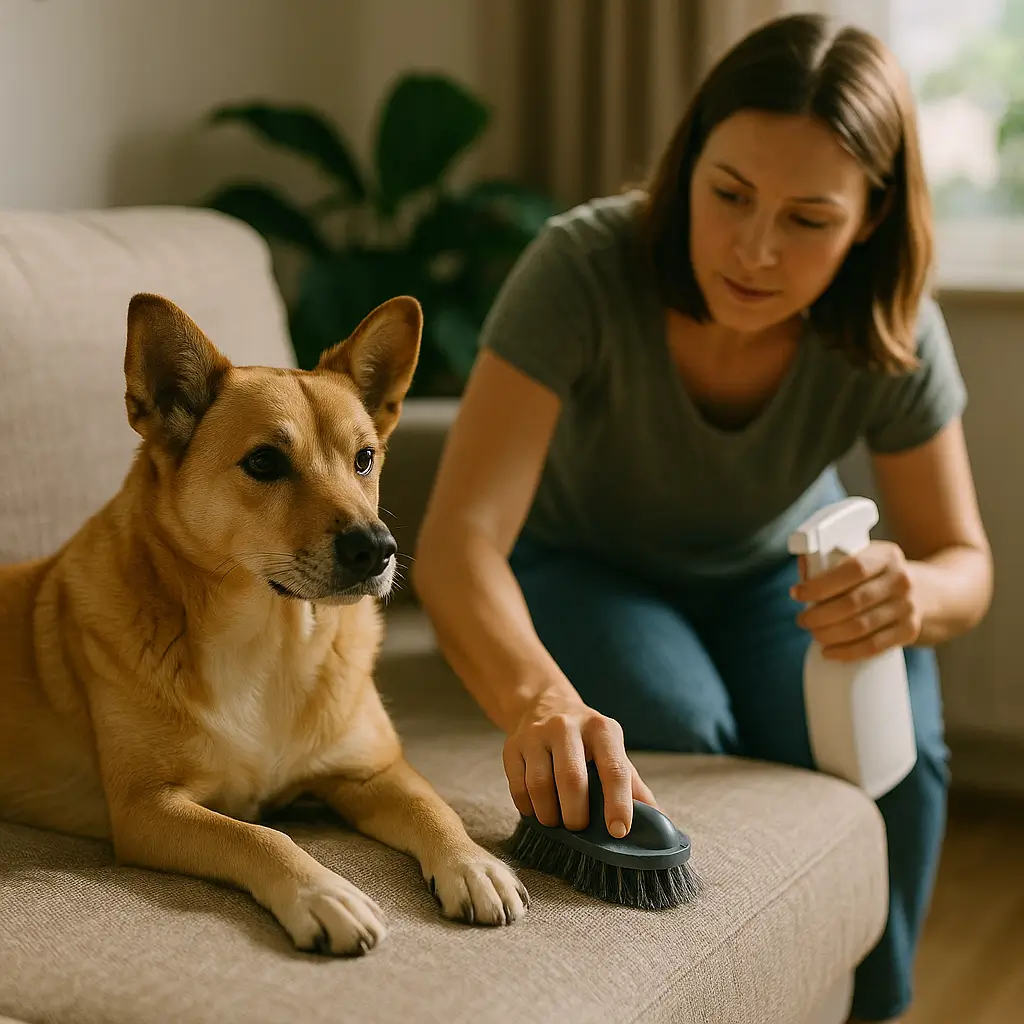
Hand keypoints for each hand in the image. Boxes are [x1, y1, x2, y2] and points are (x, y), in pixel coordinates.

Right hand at [503, 691, 657, 838]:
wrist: (544, 704)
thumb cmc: (587, 739)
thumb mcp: (613, 750)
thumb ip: (634, 784)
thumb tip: (658, 822)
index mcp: (602, 729)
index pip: (614, 769)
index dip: (618, 803)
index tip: (619, 831)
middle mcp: (568, 726)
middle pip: (572, 779)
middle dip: (576, 815)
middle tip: (579, 828)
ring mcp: (537, 734)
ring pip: (540, 785)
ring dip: (550, 815)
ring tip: (557, 822)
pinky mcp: (512, 745)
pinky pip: (518, 787)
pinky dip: (528, 808)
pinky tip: (537, 810)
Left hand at [791, 540, 922, 660]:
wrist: (928, 593)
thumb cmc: (878, 575)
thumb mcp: (863, 558)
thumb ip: (830, 561)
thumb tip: (803, 571)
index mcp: (886, 555)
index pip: (852, 570)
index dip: (820, 585)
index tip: (797, 594)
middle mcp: (901, 580)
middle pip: (853, 602)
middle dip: (819, 615)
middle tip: (802, 619)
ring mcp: (907, 607)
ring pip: (860, 627)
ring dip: (829, 634)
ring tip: (814, 633)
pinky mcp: (909, 631)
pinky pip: (873, 646)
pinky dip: (846, 651)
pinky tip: (829, 651)